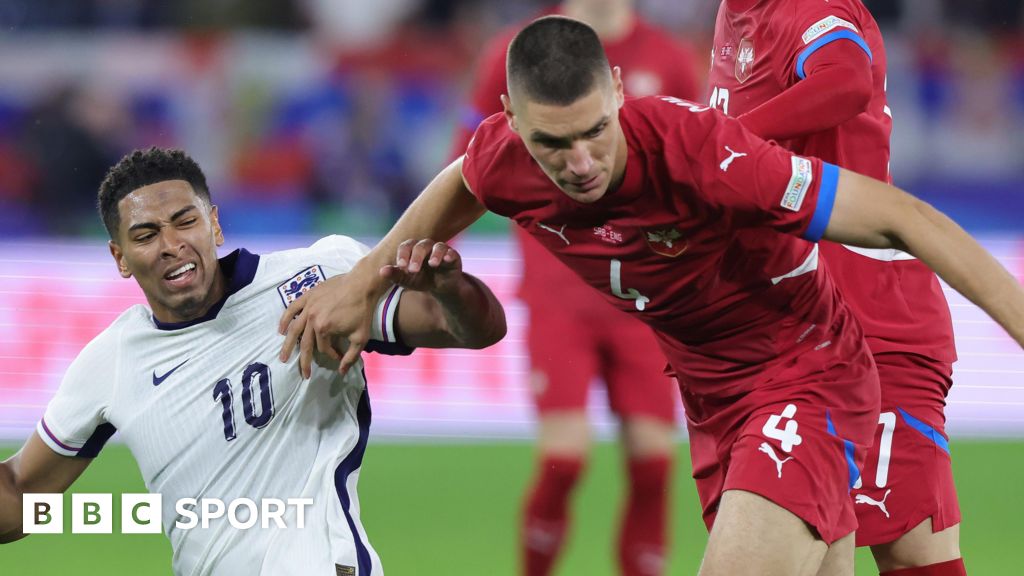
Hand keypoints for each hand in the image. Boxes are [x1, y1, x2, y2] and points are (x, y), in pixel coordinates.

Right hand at [277, 258, 384, 378]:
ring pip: (294, 329)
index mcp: (323, 329)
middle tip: (304, 374)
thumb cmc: (362, 311)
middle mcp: (312, 319)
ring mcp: (308, 307)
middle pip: (306, 344)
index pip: (323, 348)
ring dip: (288, 345)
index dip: (332, 354)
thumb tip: (341, 372)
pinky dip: (285, 319)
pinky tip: (281, 331)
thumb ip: (351, 357)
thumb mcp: (360, 337)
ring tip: (283, 358)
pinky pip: (292, 309)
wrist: (361, 285)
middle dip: (305, 361)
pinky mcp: (307, 296)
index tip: (340, 355)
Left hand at [380, 239, 462, 294]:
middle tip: (413, 270)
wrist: (441, 287)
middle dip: (416, 257)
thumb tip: (381, 271)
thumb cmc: (422, 279)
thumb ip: (396, 275)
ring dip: (434, 254)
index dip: (403, 254)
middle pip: (421, 245)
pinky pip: (451, 252)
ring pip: (438, 246)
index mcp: (413, 250)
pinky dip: (449, 255)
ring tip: (432, 264)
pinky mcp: (453, 257)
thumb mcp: (408, 280)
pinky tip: (446, 260)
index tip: (401, 266)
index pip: (406, 246)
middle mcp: (427, 247)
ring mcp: (441, 251)